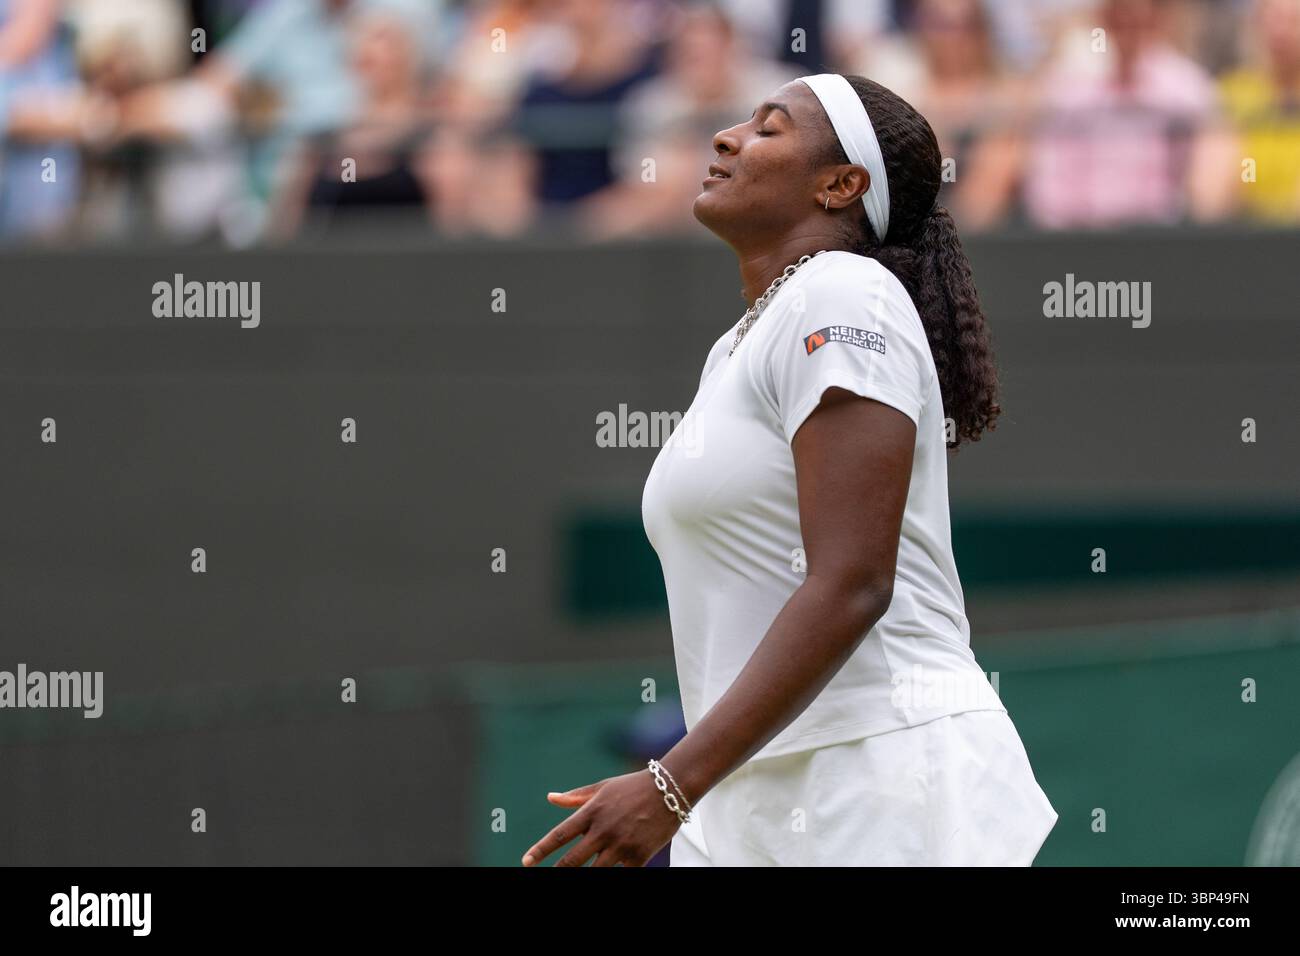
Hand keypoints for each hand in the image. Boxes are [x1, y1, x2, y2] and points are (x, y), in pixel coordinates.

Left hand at [521, 769, 683, 866]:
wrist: (670, 789)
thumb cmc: (632, 787)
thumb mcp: (603, 788)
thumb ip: (576, 796)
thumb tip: (551, 798)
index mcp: (592, 811)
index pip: (560, 835)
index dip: (541, 850)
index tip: (526, 861)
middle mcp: (603, 830)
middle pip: (572, 860)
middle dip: (558, 872)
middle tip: (546, 878)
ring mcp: (621, 845)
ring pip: (595, 872)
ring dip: (584, 876)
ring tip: (576, 877)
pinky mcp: (639, 856)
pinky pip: (621, 875)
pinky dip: (614, 874)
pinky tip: (609, 872)